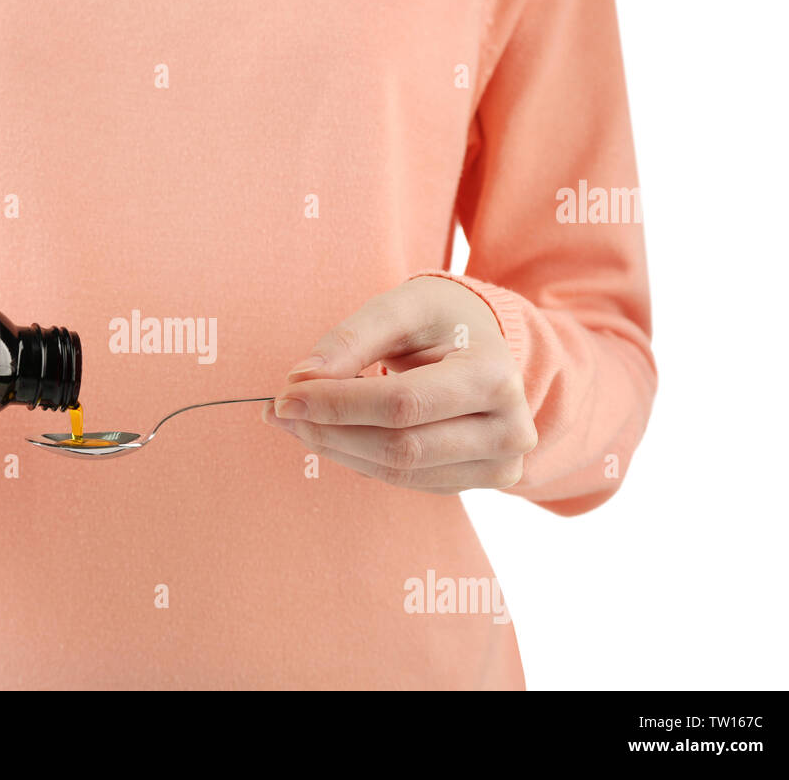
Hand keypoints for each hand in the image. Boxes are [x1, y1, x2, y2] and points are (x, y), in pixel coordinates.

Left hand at [263, 276, 536, 493]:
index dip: (338, 404)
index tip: (284, 395)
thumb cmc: (441, 320)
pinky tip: (333, 434)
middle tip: (279, 411)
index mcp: (494, 375)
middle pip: (400, 446)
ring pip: (398, 471)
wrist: (486, 345)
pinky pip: (405, 480)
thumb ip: (352, 338)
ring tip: (297, 421)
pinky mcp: (479, 482)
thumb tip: (301, 379)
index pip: (402, 404)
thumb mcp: (402, 307)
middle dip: (329, 431)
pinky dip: (358, 459)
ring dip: (336, 449)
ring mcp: (499, 465)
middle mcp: (509, 429)